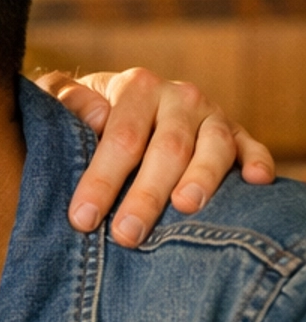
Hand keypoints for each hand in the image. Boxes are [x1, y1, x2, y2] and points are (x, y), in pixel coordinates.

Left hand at [37, 67, 273, 246]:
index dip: (102, 179)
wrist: (124, 99)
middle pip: (168, 148)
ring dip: (203, 177)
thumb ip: (67, 101)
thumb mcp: (64, 98)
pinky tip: (257, 181)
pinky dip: (258, 161)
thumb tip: (94, 116)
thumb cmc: (86, 113)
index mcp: (136, 87)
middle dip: (147, 194)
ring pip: (214, 146)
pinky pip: (251, 146)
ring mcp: (211, 115)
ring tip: (186, 207)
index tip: (83, 218)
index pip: (121, 137)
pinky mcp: (236, 133)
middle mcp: (179, 97)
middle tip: (126, 234)